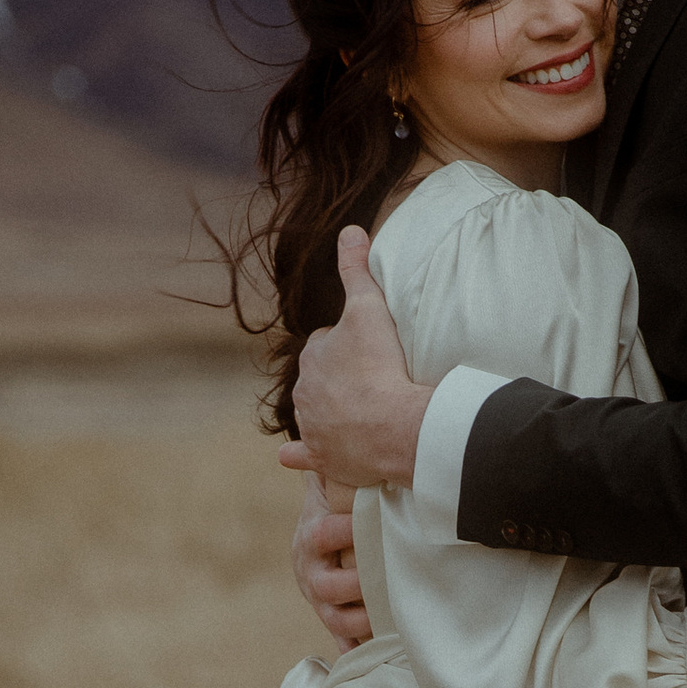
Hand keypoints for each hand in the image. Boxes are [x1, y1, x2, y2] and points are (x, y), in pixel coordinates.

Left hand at [282, 228, 436, 492]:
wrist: (394, 426)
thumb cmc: (382, 366)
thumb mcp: (370, 308)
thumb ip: (357, 269)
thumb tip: (349, 230)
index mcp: (313, 357)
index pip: (326, 344)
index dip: (349, 345)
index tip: (371, 350)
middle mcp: (304, 392)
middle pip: (320, 379)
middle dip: (339, 378)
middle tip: (372, 380)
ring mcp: (313, 427)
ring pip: (315, 414)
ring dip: (331, 412)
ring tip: (361, 413)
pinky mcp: (324, 458)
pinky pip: (305, 456)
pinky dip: (300, 455)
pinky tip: (291, 456)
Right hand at [290, 470, 371, 650]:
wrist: (326, 530)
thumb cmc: (339, 503)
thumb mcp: (331, 482)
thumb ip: (326, 462)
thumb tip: (306, 430)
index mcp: (310, 536)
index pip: (320, 536)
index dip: (340, 532)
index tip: (363, 525)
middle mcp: (310, 570)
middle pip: (323, 585)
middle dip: (352, 585)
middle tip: (381, 582)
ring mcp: (320, 597)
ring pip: (333, 616)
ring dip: (359, 621)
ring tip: (386, 621)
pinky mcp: (333, 616)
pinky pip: (343, 637)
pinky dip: (356, 647)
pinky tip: (377, 653)